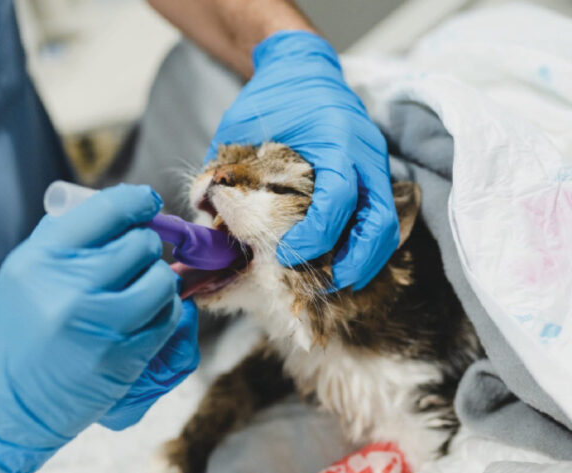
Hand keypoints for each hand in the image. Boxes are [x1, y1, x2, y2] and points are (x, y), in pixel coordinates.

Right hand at [0, 184, 198, 472]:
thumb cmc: (12, 330)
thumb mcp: (24, 270)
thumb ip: (70, 236)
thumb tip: (127, 209)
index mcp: (42, 259)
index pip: (108, 211)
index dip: (136, 201)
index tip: (147, 202)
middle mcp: (71, 289)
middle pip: (142, 245)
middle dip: (144, 246)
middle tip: (135, 256)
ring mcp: (101, 327)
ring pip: (162, 280)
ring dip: (158, 279)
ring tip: (140, 286)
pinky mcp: (123, 360)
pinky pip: (166, 319)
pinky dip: (163, 312)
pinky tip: (143, 315)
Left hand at [206, 31, 397, 289]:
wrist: (301, 68)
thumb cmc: (269, 97)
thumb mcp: (238, 128)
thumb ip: (221, 171)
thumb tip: (203, 217)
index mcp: (335, 138)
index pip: (338, 199)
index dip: (315, 236)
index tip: (284, 254)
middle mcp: (365, 154)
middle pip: (380, 223)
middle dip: (355, 262)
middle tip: (323, 284)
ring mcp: (376, 165)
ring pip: (388, 225)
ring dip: (366, 259)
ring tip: (336, 280)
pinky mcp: (375, 175)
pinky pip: (381, 217)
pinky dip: (366, 244)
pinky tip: (343, 259)